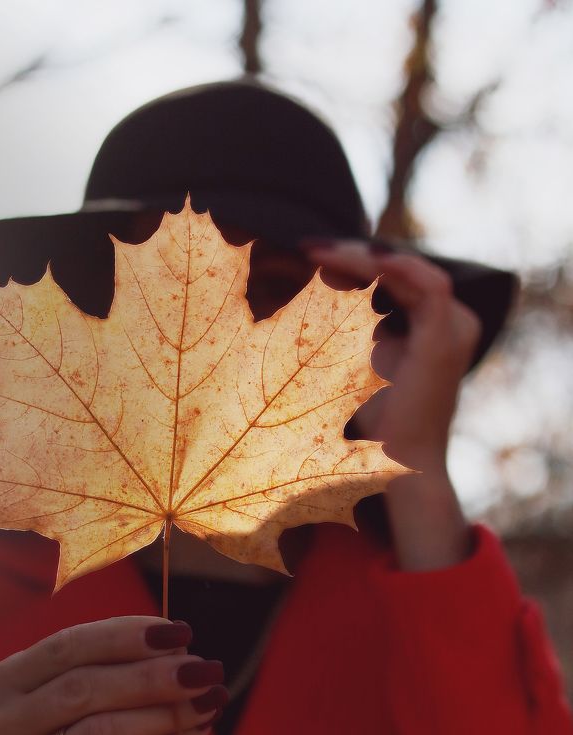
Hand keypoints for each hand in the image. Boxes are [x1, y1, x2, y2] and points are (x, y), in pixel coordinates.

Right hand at [0, 617, 224, 734]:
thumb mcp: (92, 694)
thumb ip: (121, 664)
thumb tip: (179, 646)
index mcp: (6, 682)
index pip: (67, 646)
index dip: (126, 635)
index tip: (181, 630)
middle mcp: (1, 728)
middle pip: (84, 688)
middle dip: (152, 674)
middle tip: (205, 667)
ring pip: (104, 731)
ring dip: (166, 710)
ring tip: (210, 697)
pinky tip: (198, 731)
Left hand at [303, 241, 480, 474]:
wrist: (401, 463)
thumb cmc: (377, 419)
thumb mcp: (356, 361)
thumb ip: (346, 323)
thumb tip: (317, 283)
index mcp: (432, 323)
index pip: (393, 274)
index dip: (352, 259)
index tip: (308, 251)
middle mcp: (450, 320)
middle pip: (400, 267)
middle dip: (351, 254)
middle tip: (307, 244)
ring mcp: (453, 328)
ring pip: (410, 269)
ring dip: (365, 257)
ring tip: (321, 250)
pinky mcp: (446, 339)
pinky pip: (429, 287)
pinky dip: (398, 269)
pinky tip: (363, 261)